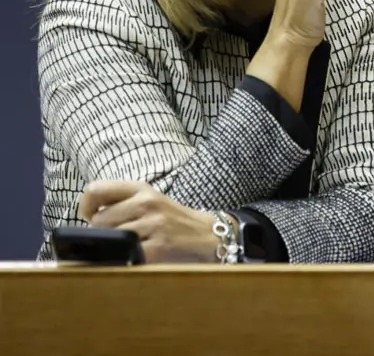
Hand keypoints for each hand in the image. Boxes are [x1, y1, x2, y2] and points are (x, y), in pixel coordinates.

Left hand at [80, 181, 219, 263]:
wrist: (211, 237)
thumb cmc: (175, 222)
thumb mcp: (153, 201)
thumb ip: (122, 203)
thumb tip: (87, 219)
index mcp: (142, 189)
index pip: (96, 189)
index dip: (85, 206)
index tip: (91, 217)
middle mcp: (147, 202)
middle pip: (98, 220)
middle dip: (103, 232)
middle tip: (122, 237)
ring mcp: (153, 225)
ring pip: (109, 239)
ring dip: (115, 248)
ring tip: (132, 248)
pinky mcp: (158, 248)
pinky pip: (125, 256)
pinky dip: (125, 261)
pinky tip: (137, 259)